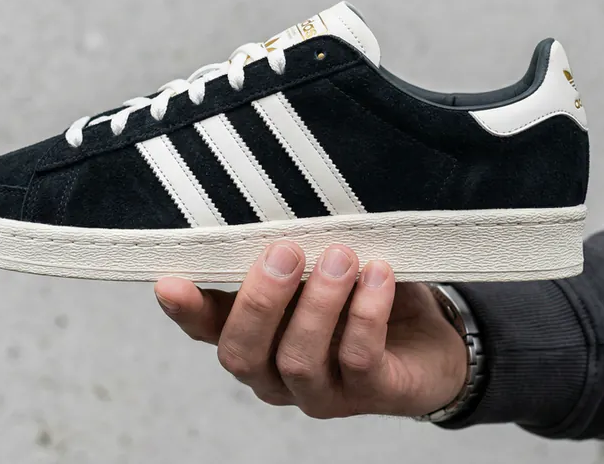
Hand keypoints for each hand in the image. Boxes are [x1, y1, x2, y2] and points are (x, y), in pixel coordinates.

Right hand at [154, 241, 468, 418]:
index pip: (208, 330)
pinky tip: (378, 276)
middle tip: (286, 251)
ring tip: (340, 257)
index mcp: (256, 339)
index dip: (186, 311)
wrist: (433, 341)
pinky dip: (365, 313)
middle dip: (261, 300)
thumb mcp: (320, 270)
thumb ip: (290, 255)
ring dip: (318, 303)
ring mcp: (321, 392)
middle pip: (244, 353)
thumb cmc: (364, 298)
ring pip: (299, 358)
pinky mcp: (369, 394)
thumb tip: (267, 210)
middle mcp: (276, 374)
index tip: (170, 282)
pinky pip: (358, 358)